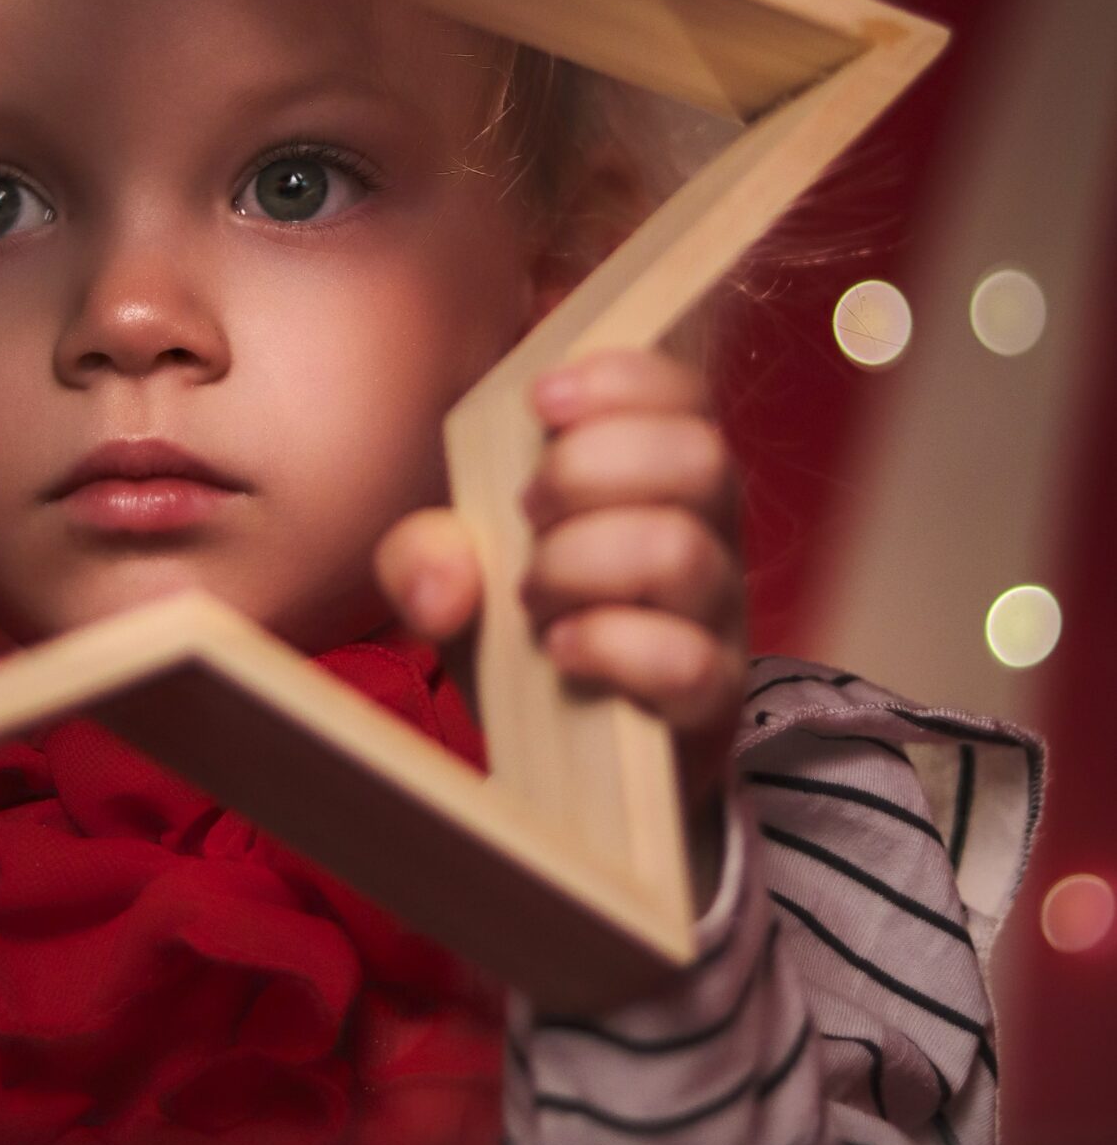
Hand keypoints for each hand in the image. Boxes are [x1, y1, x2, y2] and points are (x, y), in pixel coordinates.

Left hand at [373, 350, 747, 909]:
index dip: (621, 379)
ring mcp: (717, 616)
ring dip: (582, 562)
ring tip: (532, 595)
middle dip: (590, 469)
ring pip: (683, 549)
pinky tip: (560, 650)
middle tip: (525, 511)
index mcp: (660, 478)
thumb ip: (426, 555)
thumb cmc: (529, 634)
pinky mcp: (711, 698)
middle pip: (700, 455)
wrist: (574, 764)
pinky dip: (609, 644)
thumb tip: (440, 583)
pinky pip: (684, 657)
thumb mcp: (465, 581)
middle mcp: (708, 531)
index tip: (540, 402)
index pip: (681, 396)